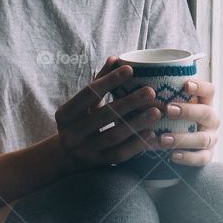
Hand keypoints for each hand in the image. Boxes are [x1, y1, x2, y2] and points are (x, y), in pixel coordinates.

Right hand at [55, 56, 160, 170]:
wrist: (66, 157)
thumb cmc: (80, 121)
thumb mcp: (83, 103)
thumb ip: (99, 80)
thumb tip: (115, 58)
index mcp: (65, 114)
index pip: (88, 93)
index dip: (109, 80)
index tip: (130, 69)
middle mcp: (72, 134)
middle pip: (104, 115)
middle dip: (129, 103)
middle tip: (151, 92)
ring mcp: (85, 151)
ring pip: (114, 136)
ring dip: (137, 123)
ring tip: (157, 111)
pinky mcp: (99, 164)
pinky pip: (121, 154)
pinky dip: (137, 144)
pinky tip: (152, 133)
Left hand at [155, 79, 219, 165]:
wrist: (176, 146)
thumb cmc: (169, 118)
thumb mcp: (167, 104)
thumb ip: (157, 96)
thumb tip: (130, 81)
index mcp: (204, 102)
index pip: (209, 90)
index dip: (200, 86)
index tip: (185, 84)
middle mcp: (210, 119)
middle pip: (207, 113)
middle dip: (188, 111)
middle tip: (168, 110)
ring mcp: (210, 138)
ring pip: (203, 138)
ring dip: (183, 138)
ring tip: (163, 139)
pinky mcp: (206, 155)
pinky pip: (201, 158)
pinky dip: (187, 157)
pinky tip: (172, 155)